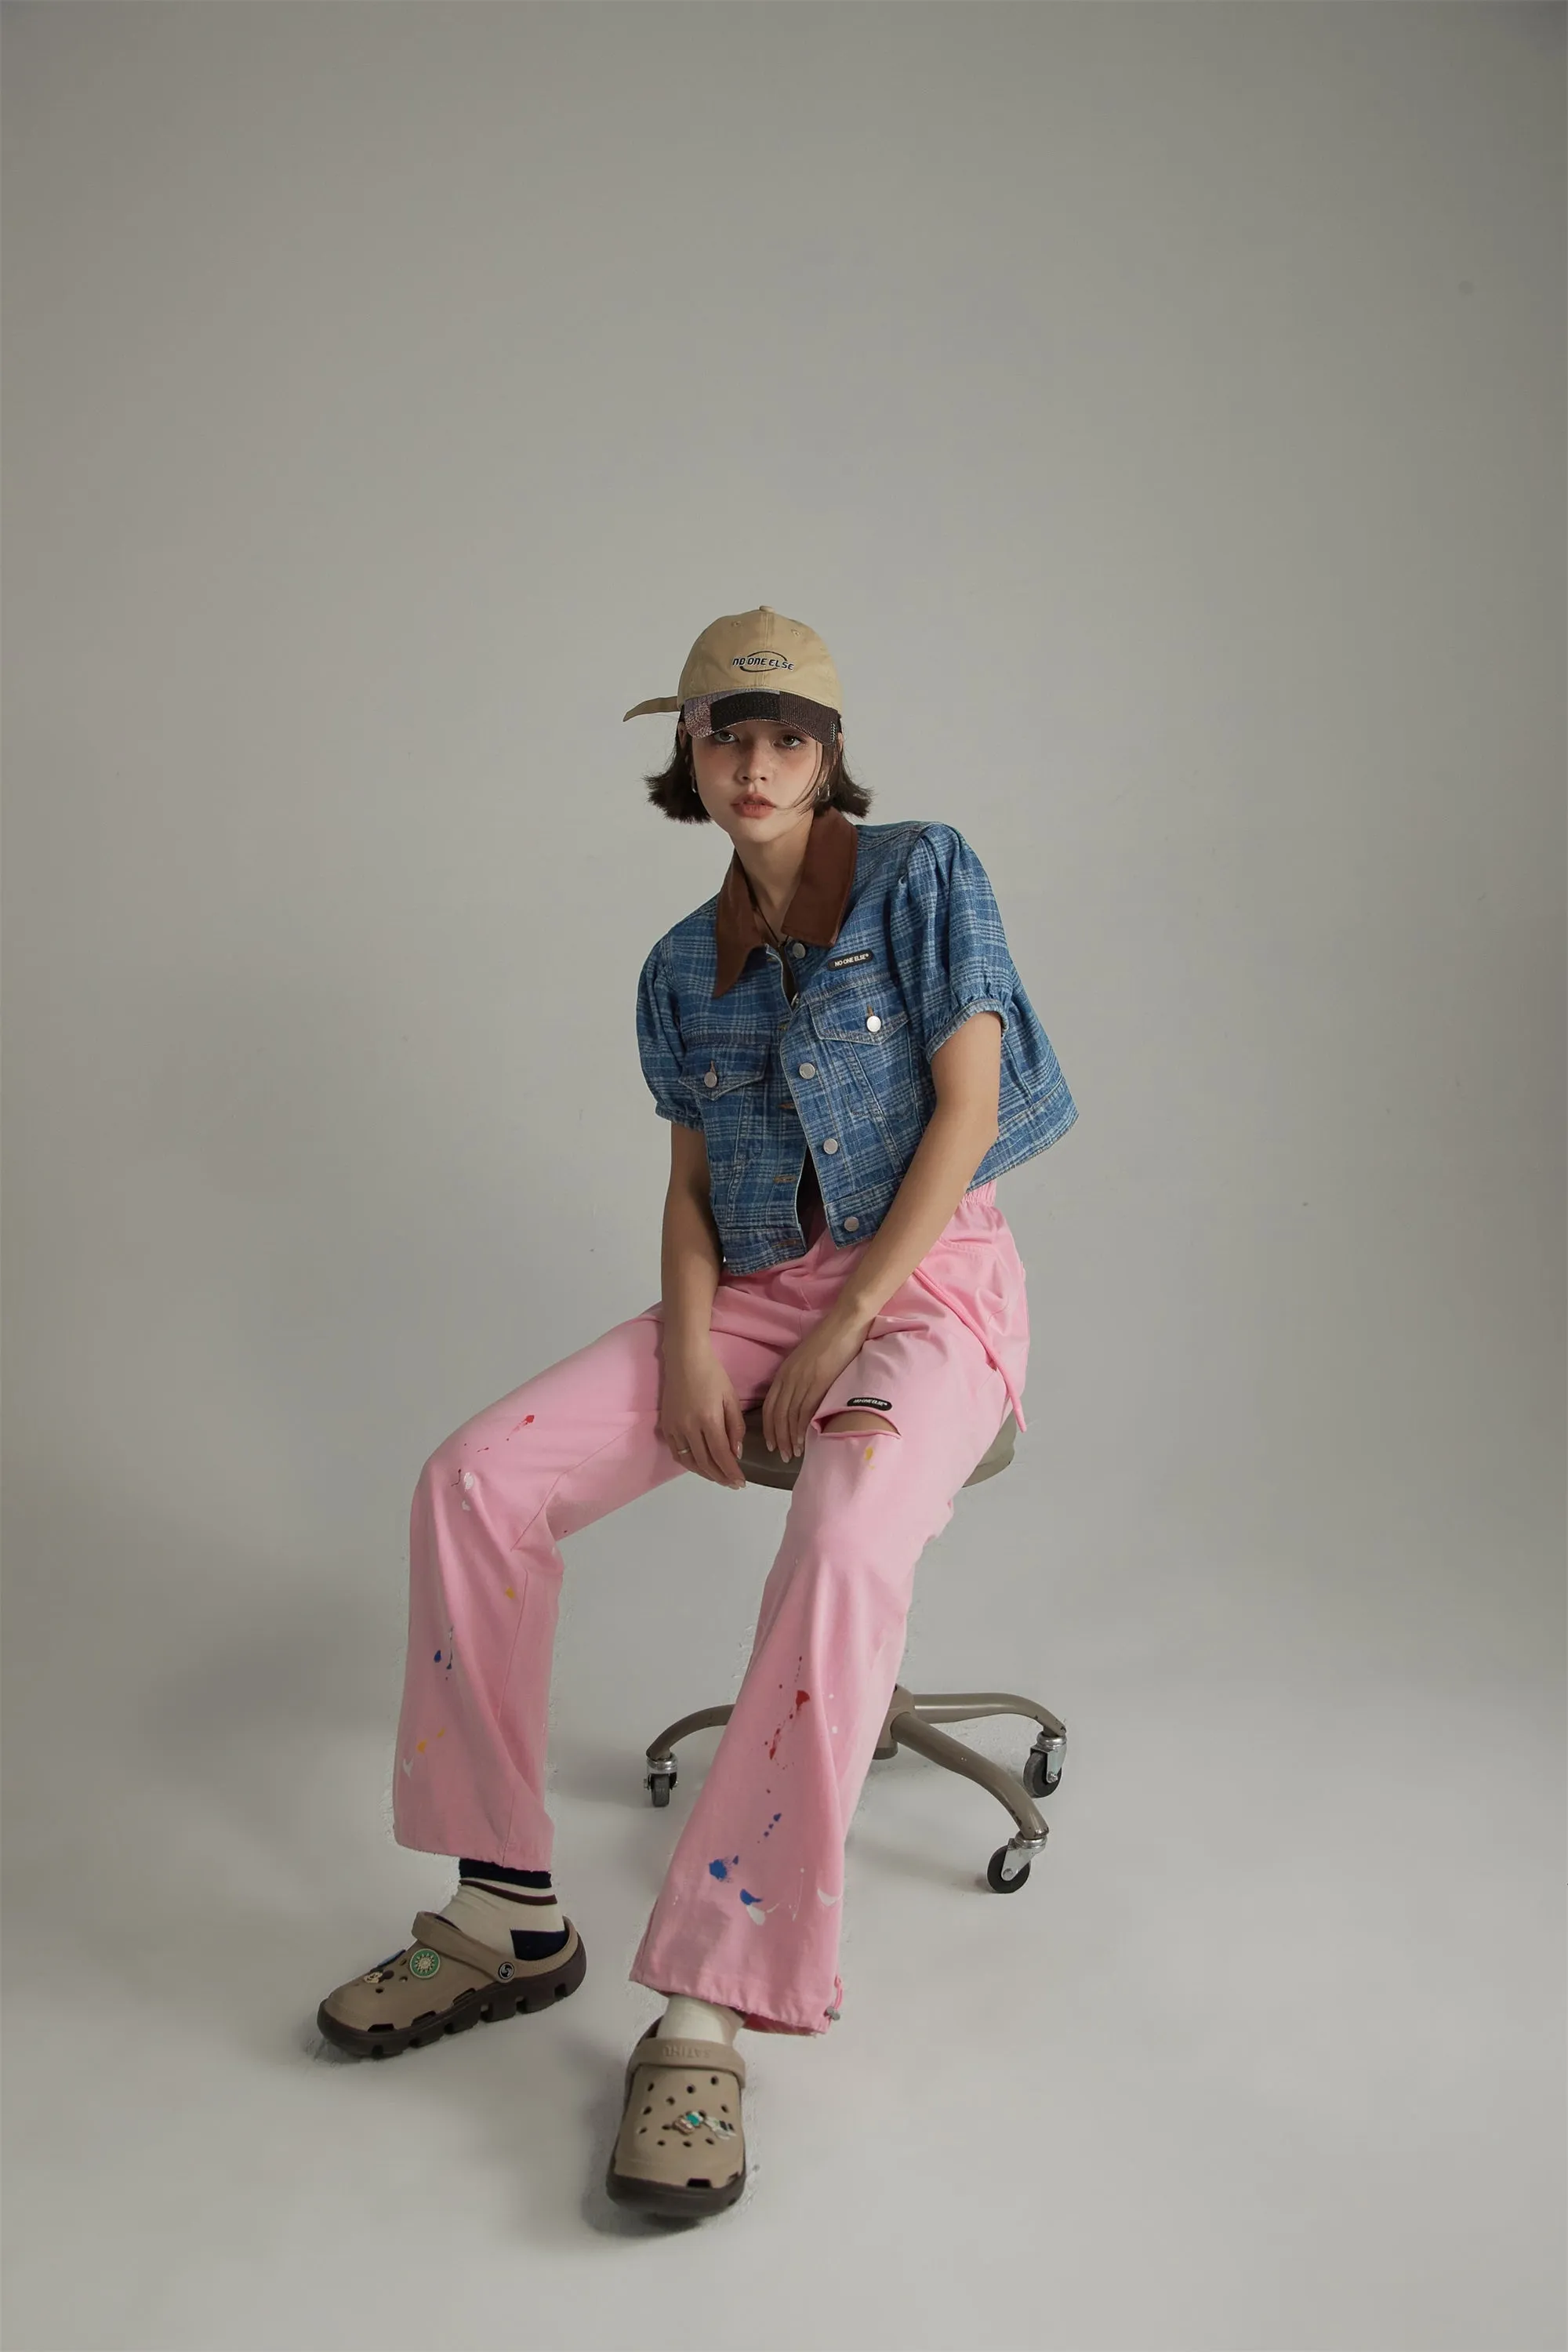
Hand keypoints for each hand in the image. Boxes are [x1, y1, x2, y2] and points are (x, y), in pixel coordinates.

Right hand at [657, 1342, 747, 1489]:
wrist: (684, 1358)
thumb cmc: (712, 1374)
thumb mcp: (731, 1398)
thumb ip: (735, 1427)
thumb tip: (736, 1453)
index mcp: (708, 1419)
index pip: (721, 1455)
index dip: (731, 1472)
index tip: (741, 1482)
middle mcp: (689, 1427)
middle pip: (705, 1462)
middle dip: (721, 1477)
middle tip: (732, 1484)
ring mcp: (674, 1427)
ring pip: (689, 1461)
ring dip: (705, 1474)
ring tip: (718, 1478)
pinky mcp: (666, 1426)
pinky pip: (677, 1453)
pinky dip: (689, 1464)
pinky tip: (699, 1466)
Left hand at [761, 1305, 875, 1463]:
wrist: (845, 1324)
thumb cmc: (829, 1341)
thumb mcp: (806, 1361)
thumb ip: (799, 1379)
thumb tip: (800, 1402)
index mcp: (784, 1372)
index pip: (769, 1405)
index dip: (768, 1427)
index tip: (771, 1443)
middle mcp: (789, 1378)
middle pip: (776, 1414)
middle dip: (777, 1437)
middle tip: (781, 1455)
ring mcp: (803, 1380)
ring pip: (789, 1416)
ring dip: (789, 1438)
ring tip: (792, 1454)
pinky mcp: (818, 1382)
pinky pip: (805, 1411)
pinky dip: (802, 1430)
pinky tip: (804, 1441)